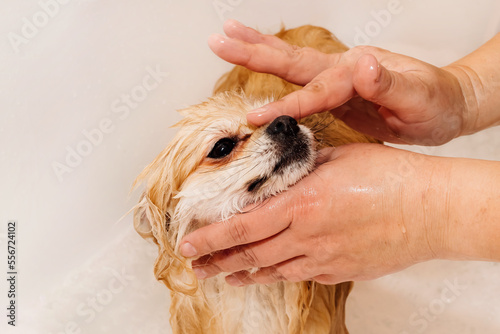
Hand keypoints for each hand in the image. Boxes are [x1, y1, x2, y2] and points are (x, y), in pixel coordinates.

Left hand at [180, 144, 451, 285]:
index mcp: (301, 203)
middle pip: (251, 254)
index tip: (189, 245)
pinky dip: (278, 276)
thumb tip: (280, 167)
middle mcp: (306, 235)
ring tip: (224, 276)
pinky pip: (301, 275)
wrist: (430, 209)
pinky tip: (269, 275)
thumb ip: (302, 165)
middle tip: (196, 267)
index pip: (243, 226)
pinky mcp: (340, 270)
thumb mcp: (337, 157)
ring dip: (243, 274)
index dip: (212, 238)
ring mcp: (323, 258)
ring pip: (273, 270)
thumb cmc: (389, 177)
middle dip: (218, 262)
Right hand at [208, 20, 475, 144]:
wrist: (444, 104)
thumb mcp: (418, 97)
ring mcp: (336, 77)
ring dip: (258, 50)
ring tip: (229, 37)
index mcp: (357, 75)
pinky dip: (275, 68)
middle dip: (255, 53)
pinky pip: (299, 80)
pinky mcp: (335, 89)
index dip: (286, 104)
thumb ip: (389, 83)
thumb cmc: (434, 104)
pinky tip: (261, 62)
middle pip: (292, 60)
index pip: (315, 91)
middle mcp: (342, 70)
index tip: (257, 116)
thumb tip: (363, 65)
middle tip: (220, 40)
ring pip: (291, 62)